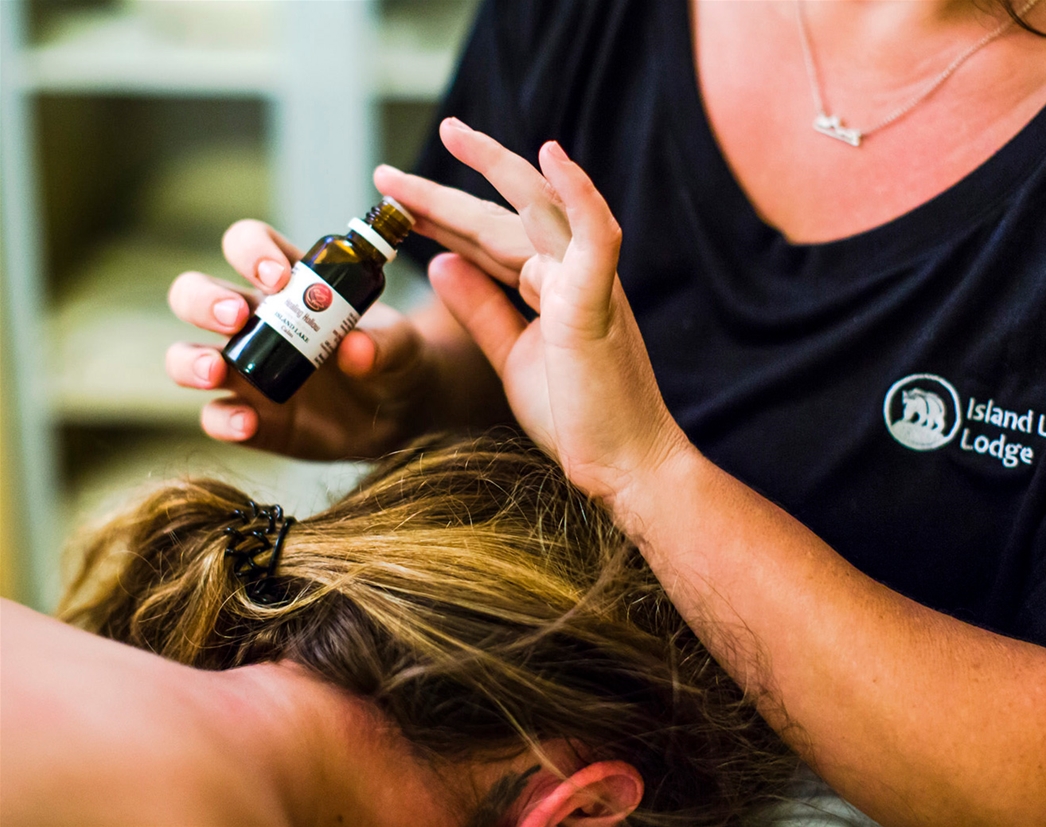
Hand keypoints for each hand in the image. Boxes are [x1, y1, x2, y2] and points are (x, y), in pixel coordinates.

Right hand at [166, 220, 453, 459]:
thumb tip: (357, 347)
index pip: (248, 245)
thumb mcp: (404, 347)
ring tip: (216, 369)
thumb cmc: (397, 361)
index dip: (251, 250)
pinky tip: (247, 422)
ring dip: (189, 358)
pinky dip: (223, 419)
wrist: (404, 413)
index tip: (280, 275)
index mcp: (289, 285)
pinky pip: (215, 415)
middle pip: (194, 293)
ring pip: (184, 353)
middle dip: (204, 299)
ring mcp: (245, 371)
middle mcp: (255, 322)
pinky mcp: (252, 417)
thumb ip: (388, 343)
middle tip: (237, 316)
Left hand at [401, 119, 690, 501]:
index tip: (393, 203)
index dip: (438, 219)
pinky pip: (594, 236)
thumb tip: (440, 264)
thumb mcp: (511, 356)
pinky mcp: (598, 301)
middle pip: (499, 219)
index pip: (485, 241)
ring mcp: (587, 282)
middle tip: (386, 173)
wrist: (623, 467)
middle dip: (440, 195)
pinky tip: (550, 157)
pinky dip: (577, 194)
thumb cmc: (578, 417)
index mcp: (548, 287)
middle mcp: (569, 273)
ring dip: (494, 170)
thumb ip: (480, 309)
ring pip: (539, 210)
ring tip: (451, 135)